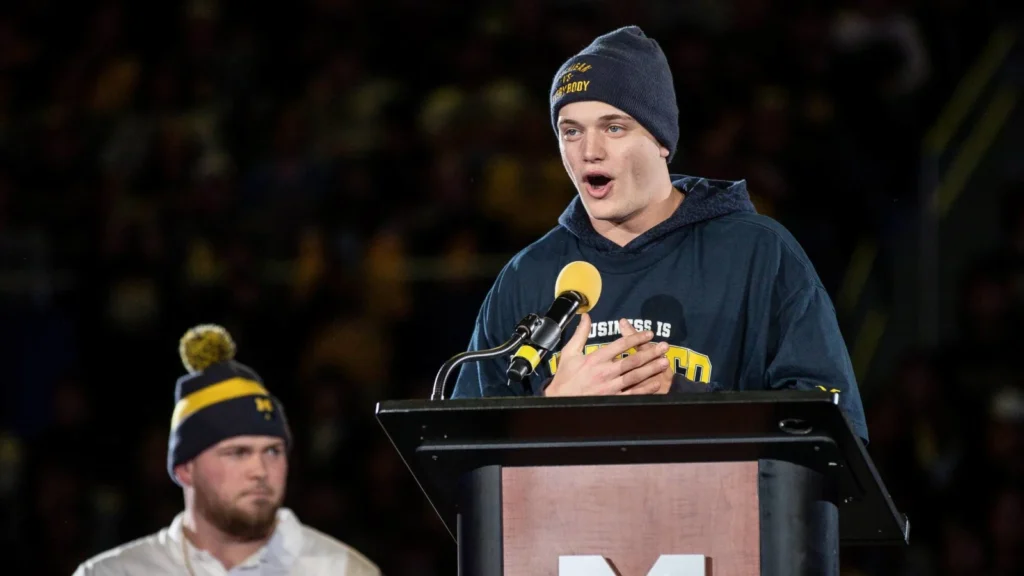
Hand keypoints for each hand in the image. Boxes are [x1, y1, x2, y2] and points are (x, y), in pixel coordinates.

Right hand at [544, 313, 668, 396]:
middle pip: (632, 360)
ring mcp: (609, 387)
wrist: (558, 401)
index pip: (620, 345)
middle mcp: (604, 372)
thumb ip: (580, 334)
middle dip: (650, 352)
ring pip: (635, 376)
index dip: (636, 338)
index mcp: (595, 358)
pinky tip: (655, 383)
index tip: (648, 334)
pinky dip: (645, 389)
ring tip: (664, 362)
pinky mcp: (611, 399)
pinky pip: (632, 393)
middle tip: (664, 346)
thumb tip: (586, 316)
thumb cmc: (565, 377)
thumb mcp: (569, 352)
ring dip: (651, 369)